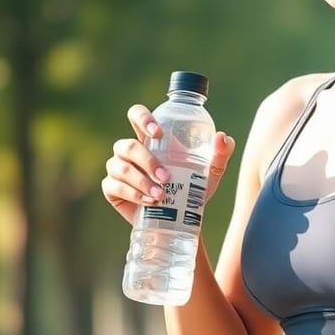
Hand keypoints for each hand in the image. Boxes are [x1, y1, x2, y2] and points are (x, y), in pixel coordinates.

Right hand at [101, 104, 235, 223]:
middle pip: (127, 145)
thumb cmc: (192, 188)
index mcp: (151, 138)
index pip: (137, 115)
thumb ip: (220, 154)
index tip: (158, 133)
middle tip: (167, 178)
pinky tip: (150, 201)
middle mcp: (130, 150)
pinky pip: (114, 186)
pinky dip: (133, 194)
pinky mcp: (112, 188)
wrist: (181, 219)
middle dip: (147, 161)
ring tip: (161, 195)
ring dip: (141, 181)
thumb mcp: (210, 171)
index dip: (142, 118)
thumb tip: (223, 138)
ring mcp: (118, 168)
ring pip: (120, 166)